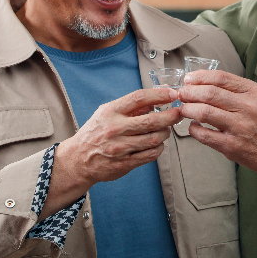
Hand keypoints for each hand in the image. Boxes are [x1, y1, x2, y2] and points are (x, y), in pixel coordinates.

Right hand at [40, 87, 180, 219]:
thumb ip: (130, 106)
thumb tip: (157, 98)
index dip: (159, 94)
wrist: (78, 160)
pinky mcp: (125, 163)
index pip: (139, 98)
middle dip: (171, 116)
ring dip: (165, 133)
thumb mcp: (107, 112)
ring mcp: (120, 148)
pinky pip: (150, 155)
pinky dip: (159, 148)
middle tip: (178, 113)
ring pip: (154, 139)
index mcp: (111, 111)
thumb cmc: (95, 132)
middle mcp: (115, 129)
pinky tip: (157, 144)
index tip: (173, 94)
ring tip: (166, 129)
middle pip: (152, 120)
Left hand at [178, 71, 256, 177]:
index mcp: (252, 92)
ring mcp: (239, 128)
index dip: (199, 77)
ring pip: (204, 112)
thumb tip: (203, 82)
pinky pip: (205, 135)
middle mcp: (247, 108)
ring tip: (183, 108)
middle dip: (189, 92)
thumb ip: (234, 89)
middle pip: (209, 93)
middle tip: (181, 94)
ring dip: (188, 109)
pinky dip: (194, 129)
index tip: (188, 79)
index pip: (220, 77)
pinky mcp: (232, 147)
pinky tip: (193, 126)